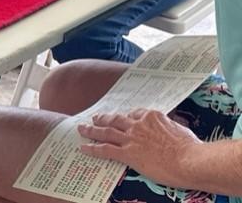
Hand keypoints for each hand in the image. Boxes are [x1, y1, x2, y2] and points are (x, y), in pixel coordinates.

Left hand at [78, 109, 201, 187]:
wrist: (191, 161)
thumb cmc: (192, 149)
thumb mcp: (182, 130)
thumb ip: (172, 128)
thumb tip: (174, 130)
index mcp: (152, 117)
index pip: (134, 114)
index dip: (126, 118)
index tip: (122, 119)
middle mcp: (138, 124)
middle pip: (116, 119)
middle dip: (104, 119)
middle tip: (95, 118)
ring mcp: (131, 138)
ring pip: (106, 131)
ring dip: (92, 130)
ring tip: (82, 129)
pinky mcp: (128, 153)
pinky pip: (105, 149)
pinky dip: (92, 148)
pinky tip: (83, 148)